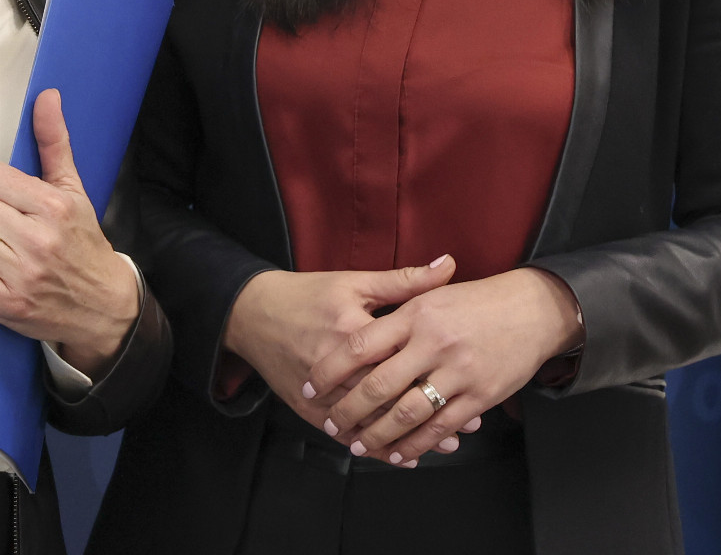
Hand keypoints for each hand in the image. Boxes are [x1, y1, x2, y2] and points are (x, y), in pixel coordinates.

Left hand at [0, 90, 138, 378]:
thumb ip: (55, 143)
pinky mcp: (7, 305)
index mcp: (54, 207)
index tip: (8, 197)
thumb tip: (46, 96)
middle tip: (2, 222)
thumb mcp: (74, 190)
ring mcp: (21, 276)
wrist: (102, 306)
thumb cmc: (83, 243)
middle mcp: (38, 241)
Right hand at [221, 256, 459, 435]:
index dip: (434, 375)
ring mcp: (321, 394)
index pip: (399, 359)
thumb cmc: (307, 295)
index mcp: (352, 331)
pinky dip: (374, 447)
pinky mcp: (308, 409)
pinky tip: (400, 456)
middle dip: (428, 413)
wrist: (252, 314)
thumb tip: (448, 265)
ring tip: (444, 444)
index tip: (468, 382)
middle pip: (388, 398)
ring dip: (407, 436)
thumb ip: (403, 281)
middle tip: (466, 427)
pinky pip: (345, 434)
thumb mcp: (354, 282)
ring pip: (370, 423)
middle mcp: (337, 368)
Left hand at [309, 267, 583, 465]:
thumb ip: (396, 306)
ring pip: (407, 413)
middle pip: (379, 385)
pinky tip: (399, 453)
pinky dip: (416, 445)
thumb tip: (356, 323)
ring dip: (378, 435)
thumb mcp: (432, 294)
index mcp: (416, 314)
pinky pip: (440, 428)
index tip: (313, 386)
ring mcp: (458, 372)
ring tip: (358, 444)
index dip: (333, 370)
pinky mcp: (479, 396)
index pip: (362, 345)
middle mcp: (434, 343)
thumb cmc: (478, 301)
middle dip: (349, 410)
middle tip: (331, 423)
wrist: (533, 309)